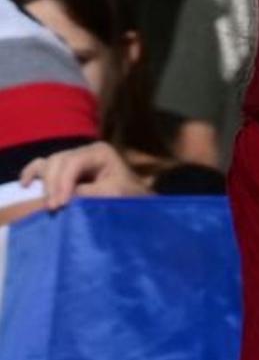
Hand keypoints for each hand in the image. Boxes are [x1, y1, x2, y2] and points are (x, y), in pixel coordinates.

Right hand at [20, 141, 151, 209]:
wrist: (132, 198)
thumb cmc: (127, 194)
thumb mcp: (112, 194)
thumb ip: (88, 193)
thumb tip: (63, 198)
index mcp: (100, 152)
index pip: (75, 162)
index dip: (64, 182)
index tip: (60, 204)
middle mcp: (84, 151)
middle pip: (59, 161)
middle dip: (53, 184)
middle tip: (54, 208)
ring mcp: (73, 159)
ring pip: (49, 163)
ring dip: (44, 182)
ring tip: (49, 203)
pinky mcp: (64, 170)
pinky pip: (43, 165)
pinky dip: (32, 173)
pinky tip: (26, 184)